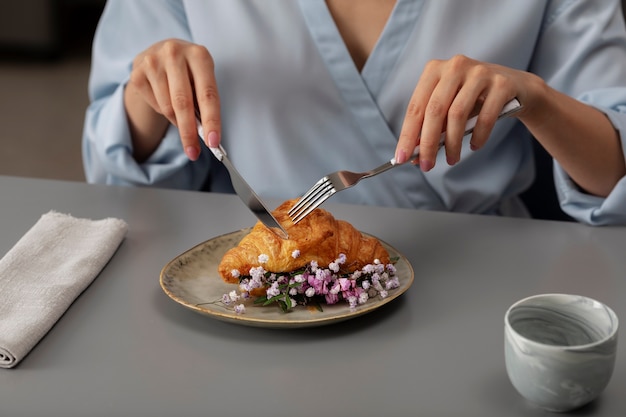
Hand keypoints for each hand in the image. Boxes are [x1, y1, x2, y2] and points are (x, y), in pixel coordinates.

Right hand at [125, 39, 220, 160]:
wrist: (160, 54)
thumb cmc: (188, 72)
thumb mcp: (202, 79)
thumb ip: (204, 102)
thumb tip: (205, 134)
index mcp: (199, 54)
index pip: (207, 95)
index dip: (211, 121)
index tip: (213, 142)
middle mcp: (174, 53)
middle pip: (183, 103)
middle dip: (189, 132)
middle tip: (194, 153)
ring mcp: (152, 61)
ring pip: (167, 107)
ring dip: (177, 121)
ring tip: (181, 115)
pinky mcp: (136, 72)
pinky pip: (154, 105)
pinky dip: (162, 110)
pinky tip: (165, 98)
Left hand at [395, 55, 526, 170]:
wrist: (515, 87)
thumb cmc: (473, 101)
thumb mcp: (449, 110)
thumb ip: (431, 128)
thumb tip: (413, 155)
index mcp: (434, 70)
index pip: (415, 107)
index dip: (407, 135)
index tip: (401, 158)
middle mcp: (455, 66)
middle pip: (434, 110)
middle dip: (428, 143)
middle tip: (427, 166)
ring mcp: (480, 72)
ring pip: (457, 114)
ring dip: (452, 143)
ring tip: (451, 159)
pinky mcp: (502, 83)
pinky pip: (486, 116)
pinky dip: (478, 136)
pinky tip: (474, 146)